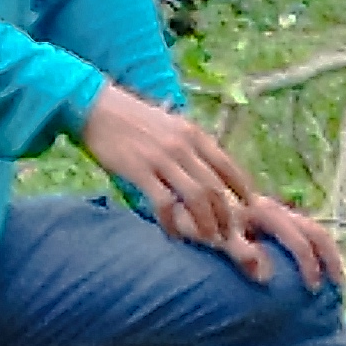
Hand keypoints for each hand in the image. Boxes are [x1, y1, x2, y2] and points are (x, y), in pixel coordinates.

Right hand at [79, 83, 342, 290]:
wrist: (95, 106)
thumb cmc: (130, 119)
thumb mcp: (169, 124)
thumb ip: (188, 144)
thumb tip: (203, 167)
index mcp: (193, 133)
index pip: (228, 165)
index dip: (242, 189)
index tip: (250, 208)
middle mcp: (183, 145)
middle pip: (216, 187)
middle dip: (226, 215)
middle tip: (229, 235)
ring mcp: (162, 157)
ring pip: (197, 197)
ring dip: (205, 223)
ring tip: (207, 239)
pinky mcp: (139, 170)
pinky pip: (164, 202)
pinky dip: (172, 222)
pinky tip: (172, 233)